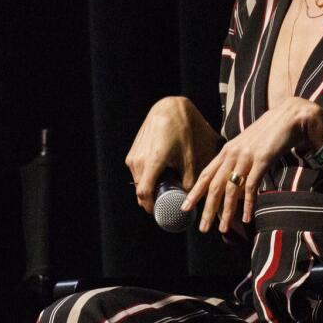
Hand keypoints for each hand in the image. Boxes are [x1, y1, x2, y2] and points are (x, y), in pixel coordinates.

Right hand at [126, 96, 219, 212]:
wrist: (168, 109)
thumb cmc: (181, 131)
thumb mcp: (189, 156)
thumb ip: (189, 180)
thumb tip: (189, 197)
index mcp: (152, 162)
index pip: (144, 194)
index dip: (150, 207)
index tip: (159, 213)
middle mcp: (138, 161)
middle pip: (140, 190)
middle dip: (151, 200)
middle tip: (166, 204)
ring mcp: (133, 156)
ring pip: (138, 181)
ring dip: (148, 189)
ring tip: (164, 189)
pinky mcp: (132, 152)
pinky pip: (137, 172)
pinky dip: (145, 179)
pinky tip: (158, 176)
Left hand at [181, 97, 322, 232]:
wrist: (288, 117)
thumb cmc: (268, 134)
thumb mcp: (246, 146)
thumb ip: (237, 162)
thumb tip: (232, 182)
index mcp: (226, 151)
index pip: (205, 174)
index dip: (195, 192)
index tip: (185, 207)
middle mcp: (232, 154)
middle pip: (214, 186)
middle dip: (207, 209)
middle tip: (202, 228)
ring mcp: (246, 156)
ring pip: (231, 189)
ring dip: (226, 212)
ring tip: (223, 229)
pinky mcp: (262, 159)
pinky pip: (251, 186)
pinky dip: (247, 203)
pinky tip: (246, 218)